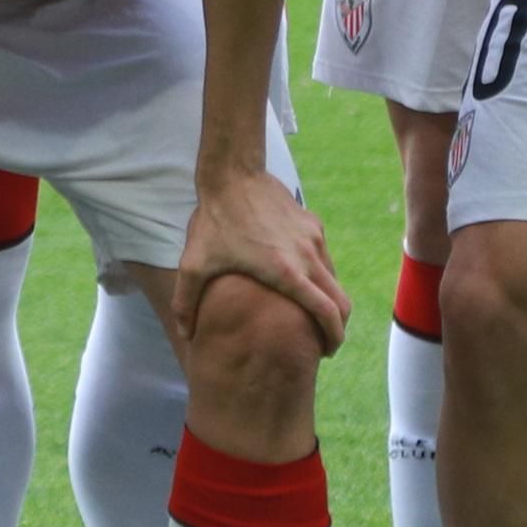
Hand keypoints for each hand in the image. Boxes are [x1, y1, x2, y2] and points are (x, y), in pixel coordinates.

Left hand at [174, 165, 348, 355]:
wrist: (233, 174)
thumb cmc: (214, 221)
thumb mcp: (194, 264)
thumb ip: (186, 302)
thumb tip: (185, 335)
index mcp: (286, 273)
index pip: (326, 313)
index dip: (333, 337)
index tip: (325, 352)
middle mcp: (307, 256)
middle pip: (341, 301)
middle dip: (338, 326)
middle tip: (322, 342)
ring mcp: (313, 238)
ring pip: (334, 279)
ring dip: (329, 300)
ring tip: (310, 313)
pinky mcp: (313, 223)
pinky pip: (324, 257)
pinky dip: (321, 276)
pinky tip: (299, 279)